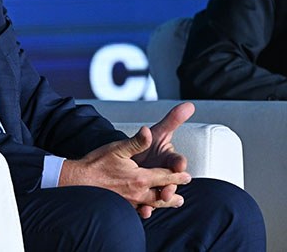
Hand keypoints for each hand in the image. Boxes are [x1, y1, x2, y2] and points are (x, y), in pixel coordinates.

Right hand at [59, 125, 190, 217]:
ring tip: (171, 203)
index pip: (165, 176)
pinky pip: (139, 209)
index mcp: (141, 178)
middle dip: (172, 194)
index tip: (186, 175)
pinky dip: (146, 209)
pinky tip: (146, 209)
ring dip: (163, 204)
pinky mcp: (122, 206)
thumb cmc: (96, 164)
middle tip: (180, 196)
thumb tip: (148, 132)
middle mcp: (139, 193)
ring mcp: (130, 202)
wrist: (78, 180)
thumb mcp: (117, 148)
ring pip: (152, 205)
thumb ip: (136, 141)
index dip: (177, 175)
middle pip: (162, 195)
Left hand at [131, 102, 194, 216]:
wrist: (128, 160)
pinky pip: (147, 204)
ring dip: (160, 200)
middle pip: (171, 181)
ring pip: (162, 195)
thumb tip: (190, 104)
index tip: (178, 165)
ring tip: (154, 203)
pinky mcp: (145, 196)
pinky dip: (145, 209)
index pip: (178, 162)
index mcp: (170, 160)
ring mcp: (156, 186)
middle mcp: (165, 174)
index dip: (178, 164)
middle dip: (171, 186)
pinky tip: (143, 212)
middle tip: (167, 190)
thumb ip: (172, 120)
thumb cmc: (148, 145)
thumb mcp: (157, 132)